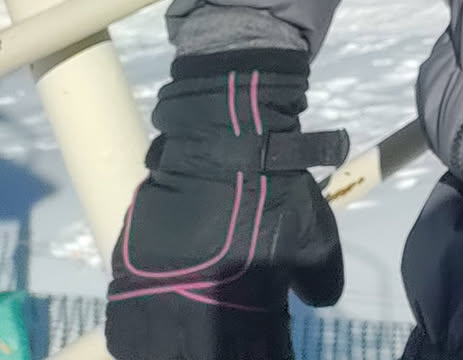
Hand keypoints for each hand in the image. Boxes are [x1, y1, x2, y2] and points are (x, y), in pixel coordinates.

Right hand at [106, 50, 348, 359]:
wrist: (226, 142)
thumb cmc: (276, 186)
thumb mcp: (316, 230)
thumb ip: (321, 274)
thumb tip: (319, 302)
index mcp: (248, 296)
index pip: (257, 351)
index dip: (266, 355)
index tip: (269, 353)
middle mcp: (200, 300)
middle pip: (201, 355)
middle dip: (217, 356)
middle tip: (226, 350)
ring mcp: (160, 285)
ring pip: (155, 349)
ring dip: (170, 353)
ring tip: (184, 349)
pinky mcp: (130, 266)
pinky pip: (124, 321)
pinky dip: (134, 338)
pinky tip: (146, 342)